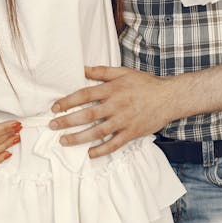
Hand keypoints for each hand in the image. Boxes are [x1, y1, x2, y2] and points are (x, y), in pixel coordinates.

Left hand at [49, 66, 177, 157]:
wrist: (169, 97)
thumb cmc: (144, 84)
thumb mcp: (123, 72)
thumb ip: (101, 71)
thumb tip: (81, 69)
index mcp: (113, 89)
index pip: (85, 95)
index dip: (68, 101)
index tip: (54, 107)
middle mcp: (116, 105)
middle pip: (88, 115)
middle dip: (67, 121)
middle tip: (52, 125)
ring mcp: (124, 121)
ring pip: (97, 132)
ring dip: (78, 137)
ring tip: (63, 141)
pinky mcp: (132, 133)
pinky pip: (114, 144)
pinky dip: (101, 150)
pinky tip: (89, 153)